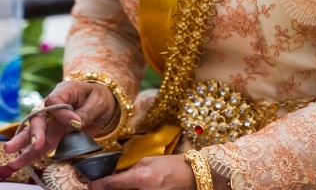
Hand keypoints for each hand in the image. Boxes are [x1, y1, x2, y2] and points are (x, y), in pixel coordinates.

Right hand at [4, 80, 115, 169]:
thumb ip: (86, 112)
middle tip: (35, 143)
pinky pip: (41, 144)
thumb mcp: (98, 102)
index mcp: (65, 91)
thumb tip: (76, 124)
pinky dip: (30, 153)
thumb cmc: (99, 98)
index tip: (75, 123)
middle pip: (39, 116)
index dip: (61, 112)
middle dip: (36, 130)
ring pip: (34, 131)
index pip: (55, 100)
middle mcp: (54, 106)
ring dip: (24, 142)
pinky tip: (18, 162)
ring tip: (11, 151)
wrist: (102, 104)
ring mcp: (52, 121)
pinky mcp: (53, 135)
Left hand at [89, 155, 228, 189]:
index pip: (111, 184)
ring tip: (112, 187)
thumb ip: (130, 171)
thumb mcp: (148, 162)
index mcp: (141, 178)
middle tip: (100, 187)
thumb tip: (114, 177)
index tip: (90, 185)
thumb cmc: (171, 165)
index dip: (97, 185)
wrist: (192, 176)